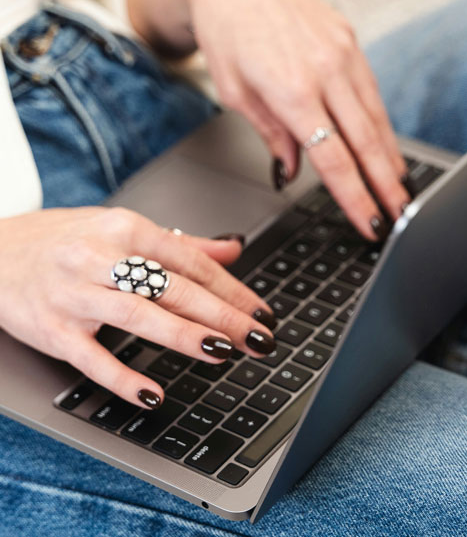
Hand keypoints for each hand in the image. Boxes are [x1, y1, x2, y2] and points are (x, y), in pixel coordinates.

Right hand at [0, 208, 275, 408]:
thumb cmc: (65, 241)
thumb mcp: (123, 230)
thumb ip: (182, 244)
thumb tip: (234, 248)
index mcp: (125, 228)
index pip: (190, 261)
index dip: (232, 288)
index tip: (260, 311)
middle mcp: (101, 257)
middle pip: (172, 287)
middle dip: (222, 314)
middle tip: (258, 337)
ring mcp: (74, 294)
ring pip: (138, 315)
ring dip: (185, 336)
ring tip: (223, 351)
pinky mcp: (51, 329)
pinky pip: (91, 357)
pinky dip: (123, 378)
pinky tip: (154, 393)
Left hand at [170, 0, 410, 239]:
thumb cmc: (226, 30)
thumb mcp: (235, 91)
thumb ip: (270, 134)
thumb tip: (292, 169)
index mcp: (291, 88)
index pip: (333, 158)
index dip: (354, 196)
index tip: (368, 222)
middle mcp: (325, 70)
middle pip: (366, 141)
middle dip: (386, 185)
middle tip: (402, 216)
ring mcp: (343, 52)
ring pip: (377, 118)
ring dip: (391, 158)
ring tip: (402, 190)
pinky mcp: (350, 40)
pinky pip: (372, 92)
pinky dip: (383, 124)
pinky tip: (387, 146)